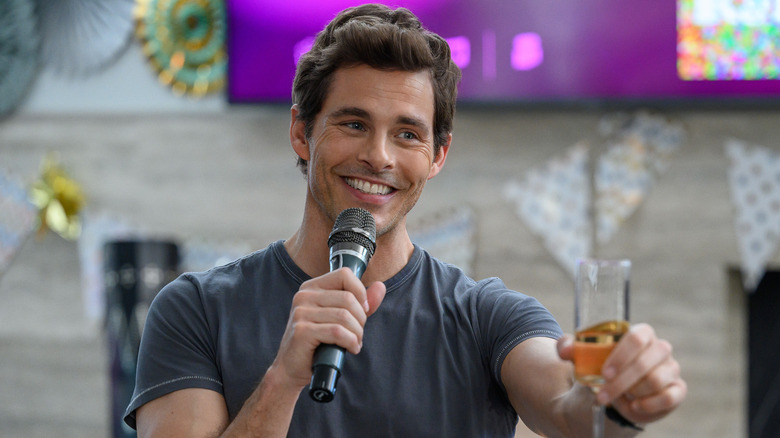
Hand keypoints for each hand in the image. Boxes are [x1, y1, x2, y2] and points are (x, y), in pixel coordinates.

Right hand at [270, 268, 386, 390]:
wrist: (291, 368)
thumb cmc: (317, 342)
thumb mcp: (339, 318)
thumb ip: (360, 302)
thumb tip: (380, 286)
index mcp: (312, 287)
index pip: (344, 274)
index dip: (360, 292)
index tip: (363, 310)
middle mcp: (303, 296)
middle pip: (348, 298)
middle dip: (360, 319)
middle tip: (358, 333)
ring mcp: (300, 312)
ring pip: (344, 316)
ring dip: (357, 333)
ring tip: (354, 343)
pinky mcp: (302, 331)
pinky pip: (337, 332)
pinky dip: (350, 342)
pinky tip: (350, 349)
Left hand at [558, 323, 686, 424]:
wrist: (618, 393)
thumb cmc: (603, 368)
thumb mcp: (584, 357)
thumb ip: (570, 348)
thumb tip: (564, 349)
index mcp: (641, 333)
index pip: (637, 337)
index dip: (621, 356)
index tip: (604, 373)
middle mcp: (660, 348)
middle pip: (645, 362)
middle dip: (621, 382)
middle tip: (602, 395)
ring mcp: (671, 368)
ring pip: (655, 380)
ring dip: (631, 393)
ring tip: (618, 397)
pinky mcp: (678, 389)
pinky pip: (668, 397)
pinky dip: (648, 405)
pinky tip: (633, 406)